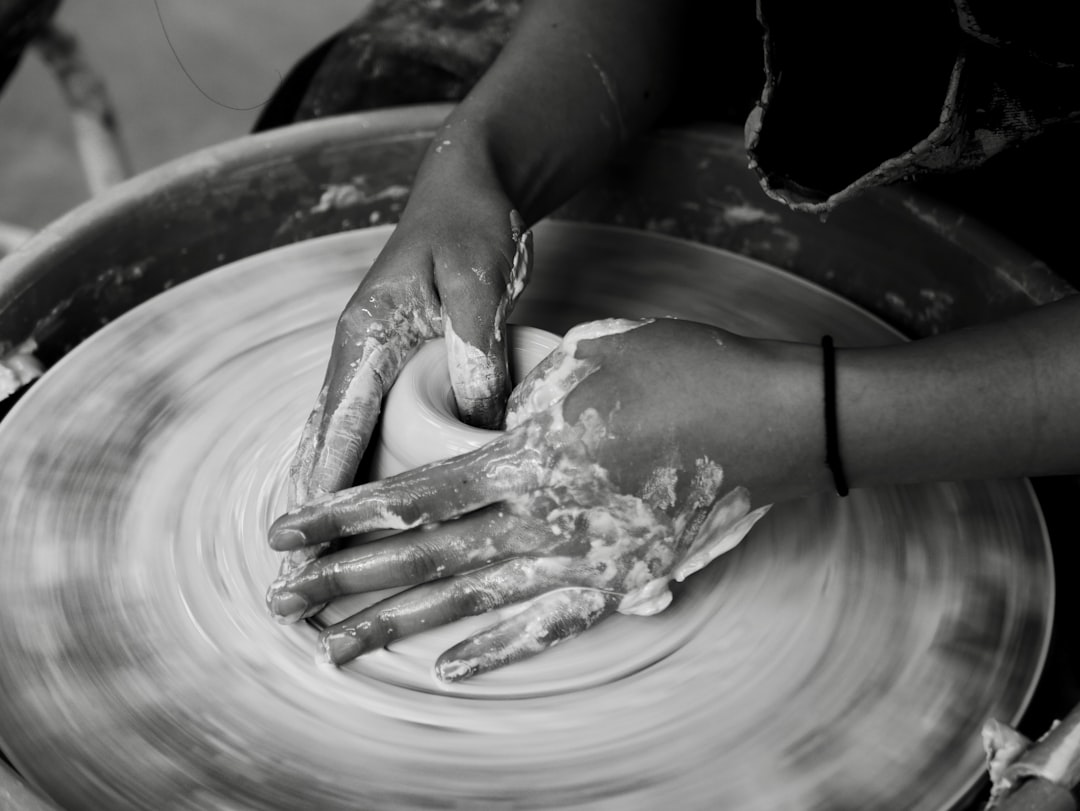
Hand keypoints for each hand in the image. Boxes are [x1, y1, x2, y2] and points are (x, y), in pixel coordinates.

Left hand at [268, 318, 829, 680]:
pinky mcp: (618, 580)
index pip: (411, 493)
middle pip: (421, 556)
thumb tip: (485, 423)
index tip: (287, 535)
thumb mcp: (586, 360)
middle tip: (282, 602)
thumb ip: (524, 399)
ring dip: (396, 625)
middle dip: (344, 579)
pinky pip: (547, 626)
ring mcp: (578, 556)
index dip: (343, 517)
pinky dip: (495, 649)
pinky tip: (447, 668)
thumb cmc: (682, 370)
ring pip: (468, 599)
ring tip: (335, 649)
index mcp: (525, 452)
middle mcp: (538, 514)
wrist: (773, 419)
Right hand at [280, 144, 530, 577]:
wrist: (471, 186)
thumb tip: (477, 428)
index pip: (337, 425)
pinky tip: (366, 505)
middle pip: (327, 443)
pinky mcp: (402, 363)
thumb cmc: (471, 224)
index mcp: (366, 336)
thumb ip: (473, 350)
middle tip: (302, 572)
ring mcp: (377, 360)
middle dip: (315, 506)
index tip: (308, 543)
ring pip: (344, 440)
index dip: (323, 487)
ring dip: (335, 495)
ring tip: (325, 556)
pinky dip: (362, 467)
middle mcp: (359, 353)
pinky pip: (373, 425)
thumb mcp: (476, 282)